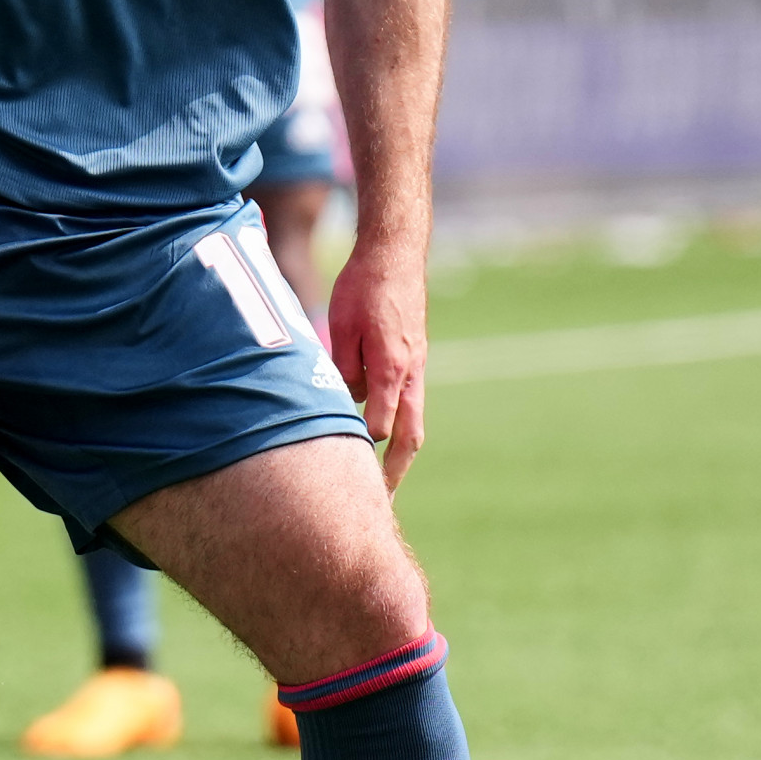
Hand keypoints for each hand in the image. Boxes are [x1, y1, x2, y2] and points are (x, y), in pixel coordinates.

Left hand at [322, 232, 428, 490]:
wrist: (395, 254)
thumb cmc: (364, 287)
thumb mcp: (344, 325)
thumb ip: (346, 368)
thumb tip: (347, 401)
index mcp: (391, 366)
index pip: (381, 423)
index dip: (365, 451)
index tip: (350, 478)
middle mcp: (409, 372)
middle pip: (410, 436)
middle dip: (395, 473)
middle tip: (382, 505)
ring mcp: (416, 368)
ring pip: (414, 422)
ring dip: (401, 456)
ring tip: (383, 487)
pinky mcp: (413, 360)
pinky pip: (409, 404)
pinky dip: (400, 428)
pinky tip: (381, 441)